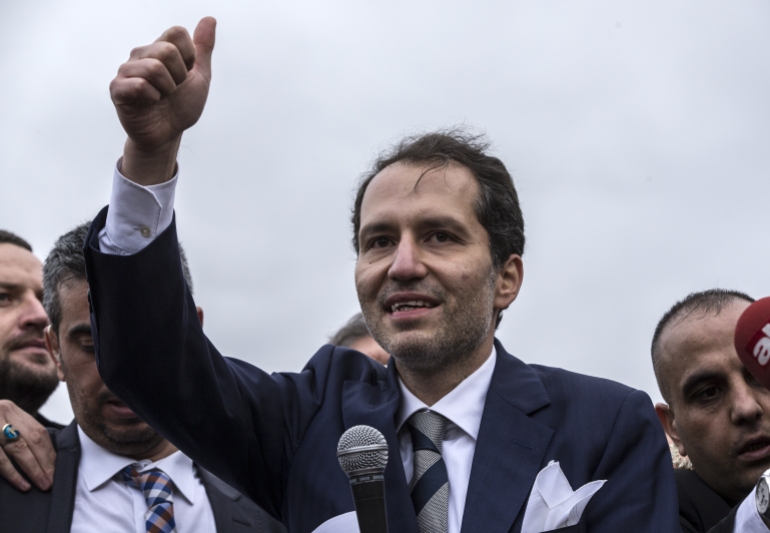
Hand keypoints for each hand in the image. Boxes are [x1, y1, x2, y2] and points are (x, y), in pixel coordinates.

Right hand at [0, 400, 54, 491]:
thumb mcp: (0, 421)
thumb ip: (17, 432)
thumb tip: (44, 457)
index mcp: (9, 409)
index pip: (38, 431)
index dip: (48, 451)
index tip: (56, 469)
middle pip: (30, 439)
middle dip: (43, 462)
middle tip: (50, 481)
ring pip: (14, 449)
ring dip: (29, 470)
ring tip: (38, 484)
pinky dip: (10, 472)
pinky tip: (19, 483)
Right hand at [109, 17, 215, 184]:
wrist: (168, 134)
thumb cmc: (181, 106)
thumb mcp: (200, 76)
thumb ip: (203, 48)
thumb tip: (210, 19)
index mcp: (160, 48)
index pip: (177, 33)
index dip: (189, 57)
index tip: (185, 74)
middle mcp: (141, 55)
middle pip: (167, 50)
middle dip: (179, 77)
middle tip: (173, 89)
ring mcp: (127, 70)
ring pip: (154, 68)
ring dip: (167, 89)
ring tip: (161, 97)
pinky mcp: (118, 89)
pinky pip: (138, 85)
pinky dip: (153, 97)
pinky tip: (150, 102)